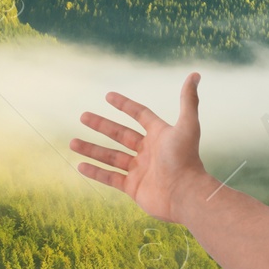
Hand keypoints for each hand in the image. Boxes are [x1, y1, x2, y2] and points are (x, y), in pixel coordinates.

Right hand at [71, 72, 208, 222]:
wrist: (185, 194)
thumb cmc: (186, 159)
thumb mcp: (187, 126)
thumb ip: (189, 100)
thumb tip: (195, 74)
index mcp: (160, 135)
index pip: (139, 115)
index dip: (125, 105)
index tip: (108, 96)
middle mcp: (149, 151)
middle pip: (120, 135)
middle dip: (101, 125)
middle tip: (83, 116)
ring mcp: (140, 170)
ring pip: (111, 156)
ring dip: (92, 149)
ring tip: (72, 142)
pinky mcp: (134, 187)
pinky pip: (110, 177)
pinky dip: (95, 172)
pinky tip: (80, 165)